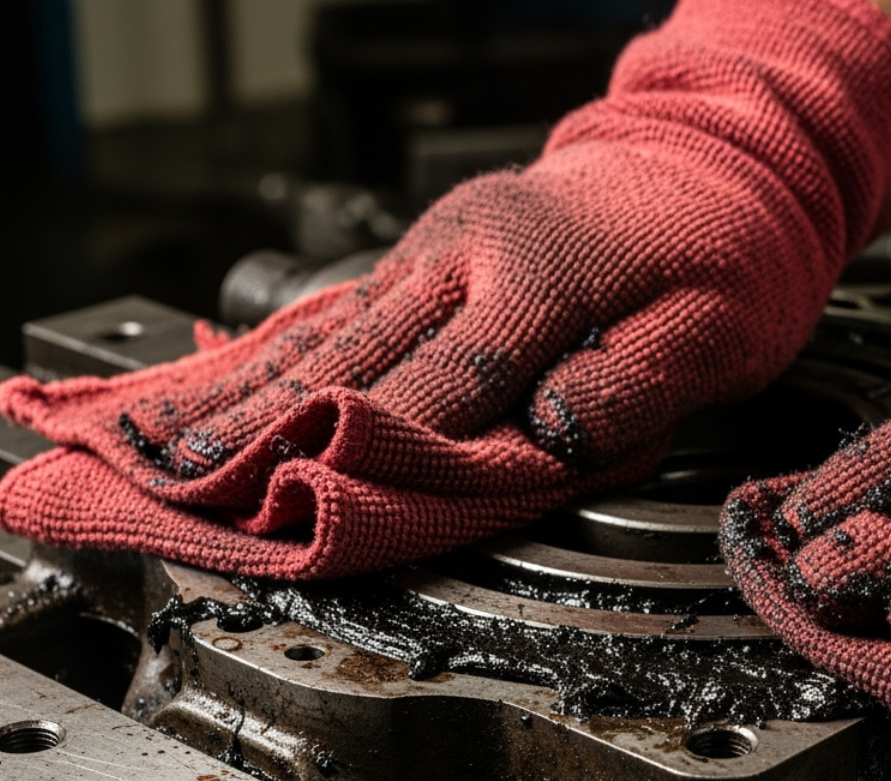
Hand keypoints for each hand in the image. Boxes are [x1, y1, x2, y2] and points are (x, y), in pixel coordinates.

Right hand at [0, 0, 890, 577]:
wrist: (720, 156)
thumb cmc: (728, 252)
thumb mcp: (717, 327)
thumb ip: (629, 386)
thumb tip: (545, 444)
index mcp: (538, 279)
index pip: (444, 386)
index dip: (376, 456)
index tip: (302, 514)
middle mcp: (467, 257)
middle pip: (353, 355)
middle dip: (265, 429)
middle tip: (178, 487)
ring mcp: (437, 249)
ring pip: (327, 328)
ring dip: (244, 390)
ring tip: (162, 442)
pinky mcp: (428, 253)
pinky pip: (341, 306)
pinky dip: (275, 350)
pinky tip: (219, 379)